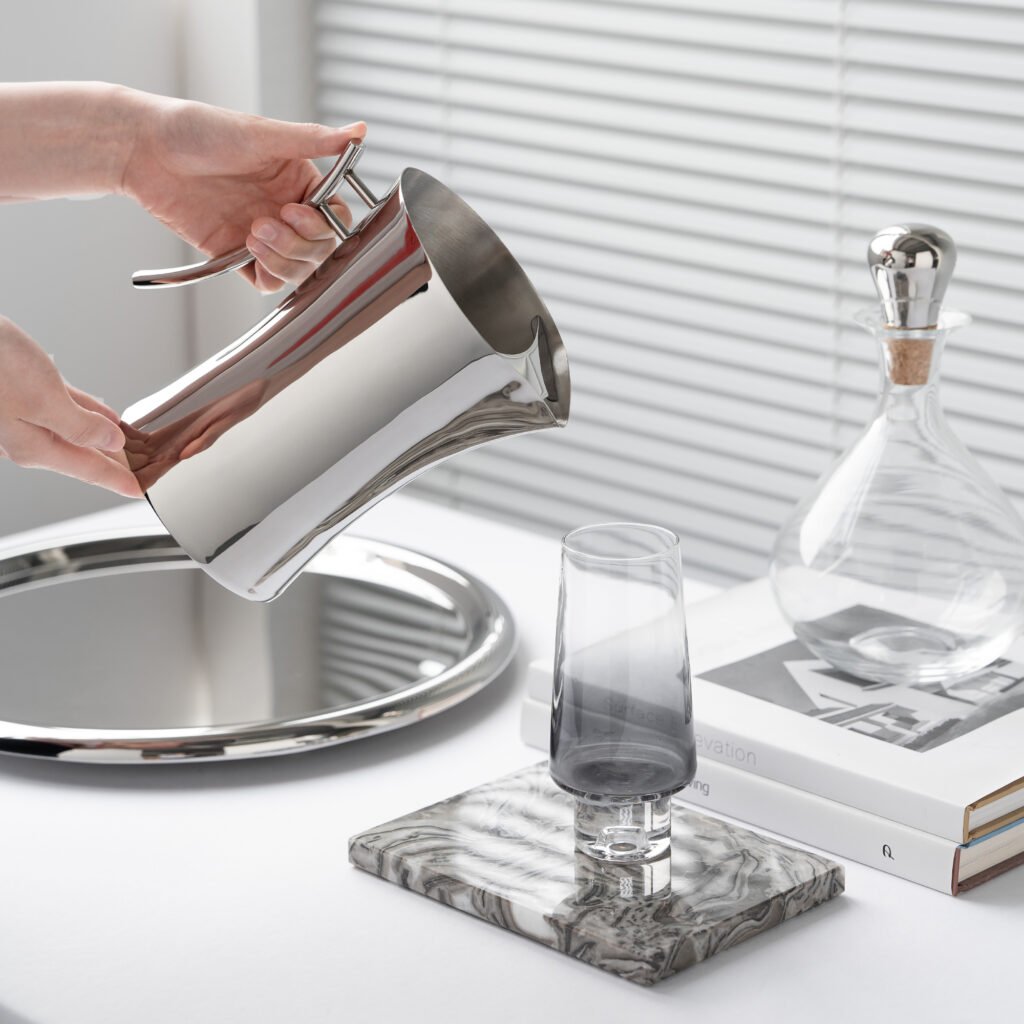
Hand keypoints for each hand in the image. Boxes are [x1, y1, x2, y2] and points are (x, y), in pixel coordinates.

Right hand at [0, 317, 139, 496]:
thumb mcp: (44, 401)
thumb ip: (80, 426)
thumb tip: (110, 442)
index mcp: (34, 445)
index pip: (88, 469)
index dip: (117, 480)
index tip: (138, 490)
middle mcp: (26, 435)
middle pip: (82, 454)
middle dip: (111, 463)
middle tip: (140, 473)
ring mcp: (21, 415)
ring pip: (74, 432)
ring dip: (101, 438)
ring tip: (126, 446)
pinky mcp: (19, 390)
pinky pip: (62, 408)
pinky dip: (85, 412)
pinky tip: (100, 413)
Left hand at [121, 95, 365, 291]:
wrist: (147, 150)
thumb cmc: (199, 131)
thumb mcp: (262, 134)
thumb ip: (314, 139)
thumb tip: (361, 131)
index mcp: (299, 182)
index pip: (335, 218)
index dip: (324, 224)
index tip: (295, 211)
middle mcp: (285, 210)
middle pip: (320, 250)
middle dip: (299, 244)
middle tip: (266, 223)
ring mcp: (262, 235)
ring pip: (298, 270)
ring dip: (283, 259)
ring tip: (252, 235)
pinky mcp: (236, 254)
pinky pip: (267, 281)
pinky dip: (268, 275)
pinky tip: (248, 253)